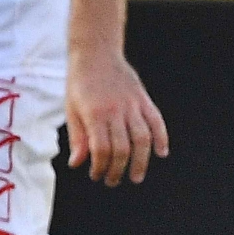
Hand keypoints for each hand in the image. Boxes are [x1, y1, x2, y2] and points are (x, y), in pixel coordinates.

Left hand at [65, 53, 169, 186]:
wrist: (96, 54)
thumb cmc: (80, 84)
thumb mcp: (71, 110)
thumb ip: (77, 138)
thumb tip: (78, 163)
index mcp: (95, 114)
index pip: (102, 149)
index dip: (100, 167)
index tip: (96, 175)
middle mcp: (116, 111)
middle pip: (123, 148)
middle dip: (118, 169)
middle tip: (113, 180)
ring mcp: (133, 105)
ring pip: (142, 139)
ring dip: (141, 161)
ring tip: (136, 176)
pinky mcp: (143, 99)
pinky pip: (157, 121)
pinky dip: (162, 138)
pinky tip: (161, 153)